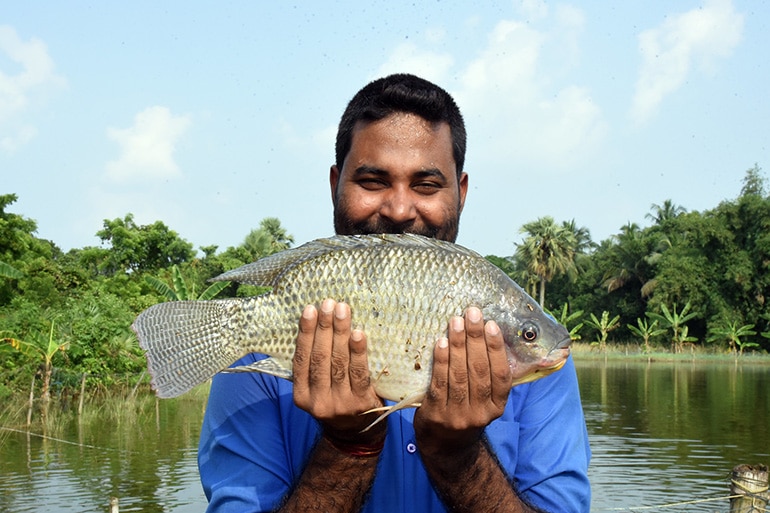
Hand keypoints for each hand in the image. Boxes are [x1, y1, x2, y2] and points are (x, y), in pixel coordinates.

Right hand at [292, 299, 384, 441]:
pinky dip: (358, 352)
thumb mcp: (317, 390)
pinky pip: (359, 373)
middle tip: (329, 304)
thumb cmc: (336, 401)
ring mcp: (340, 403)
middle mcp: (318, 401)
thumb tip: (316, 325)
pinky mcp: (361, 403)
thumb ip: (314, 366)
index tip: (309, 310)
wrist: (356, 435)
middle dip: (324, 327)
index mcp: (301, 396)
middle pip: (319, 357)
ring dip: (340, 333)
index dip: (305, 333)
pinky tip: (357, 334)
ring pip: (338, 362)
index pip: (301, 359)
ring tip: (342, 311)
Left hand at [413, 306, 511, 455]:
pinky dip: (441, 361)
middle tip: (472, 313)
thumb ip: (488, 375)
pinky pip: (440, 383)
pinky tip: (441, 343)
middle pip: (479, 370)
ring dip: (458, 345)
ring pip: (459, 375)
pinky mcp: (437, 414)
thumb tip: (489, 334)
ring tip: (455, 322)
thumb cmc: (467, 411)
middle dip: (476, 338)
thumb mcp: (485, 401)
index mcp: (497, 406)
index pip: (501, 374)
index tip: (492, 325)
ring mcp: (458, 415)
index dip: (497, 348)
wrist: (445, 446)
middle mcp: (481, 412)